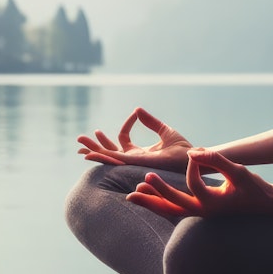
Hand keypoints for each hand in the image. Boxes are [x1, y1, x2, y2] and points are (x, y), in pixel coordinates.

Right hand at [77, 107, 192, 172]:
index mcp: (140, 153)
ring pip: (108, 158)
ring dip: (93, 151)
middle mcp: (135, 160)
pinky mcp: (137, 164)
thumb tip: (138, 109)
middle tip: (80, 140)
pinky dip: (101, 158)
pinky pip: (116, 161)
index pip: (124, 140)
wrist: (193, 158)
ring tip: (79, 145)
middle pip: (109, 153)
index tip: (135, 113)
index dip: (125, 126)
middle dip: (95, 146)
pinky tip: (90, 154)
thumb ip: (151, 122)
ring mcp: (134, 163)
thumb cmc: (183, 149)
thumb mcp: (165, 131)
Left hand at [126, 149, 272, 218]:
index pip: (193, 185)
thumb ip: (215, 160)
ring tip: (131, 195)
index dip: (193, 166)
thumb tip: (194, 151)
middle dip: (157, 192)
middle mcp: (203, 212)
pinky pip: (174, 210)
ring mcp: (200, 215)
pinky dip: (160, 204)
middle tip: (143, 180)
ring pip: (170, 211)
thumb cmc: (254, 187)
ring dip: (151, 202)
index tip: (196, 152)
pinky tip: (149, 197)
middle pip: (173, 205)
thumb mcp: (238, 171)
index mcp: (213, 203)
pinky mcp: (200, 212)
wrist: (265, 205)